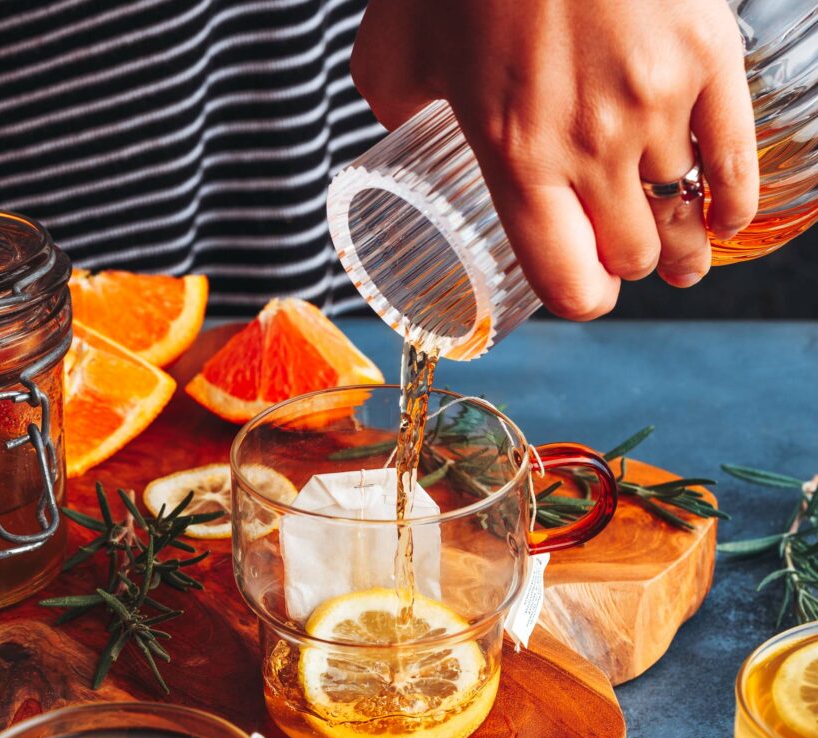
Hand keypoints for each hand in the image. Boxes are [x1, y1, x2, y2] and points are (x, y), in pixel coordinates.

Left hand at [351, 0, 758, 319]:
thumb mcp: (395, 46)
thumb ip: (394, 104)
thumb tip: (402, 128)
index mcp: (516, 157)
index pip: (568, 281)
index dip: (580, 300)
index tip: (582, 292)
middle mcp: (592, 146)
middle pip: (631, 256)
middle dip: (627, 267)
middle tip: (621, 258)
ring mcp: (657, 103)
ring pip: (684, 217)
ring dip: (682, 246)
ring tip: (680, 255)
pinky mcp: (708, 56)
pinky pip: (734, 159)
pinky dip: (731, 200)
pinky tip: (721, 217)